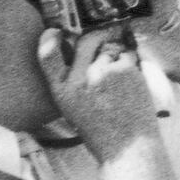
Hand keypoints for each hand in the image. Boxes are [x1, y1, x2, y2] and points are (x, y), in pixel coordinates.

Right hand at [41, 20, 156, 156]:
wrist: (126, 147)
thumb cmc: (101, 132)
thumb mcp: (74, 109)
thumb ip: (73, 84)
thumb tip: (79, 57)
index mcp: (62, 91)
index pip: (48, 56)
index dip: (50, 39)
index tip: (54, 32)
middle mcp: (80, 79)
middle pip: (85, 41)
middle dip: (94, 36)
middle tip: (101, 39)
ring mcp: (103, 71)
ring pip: (110, 47)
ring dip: (115, 54)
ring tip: (119, 78)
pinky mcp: (124, 69)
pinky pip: (127, 54)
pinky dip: (130, 61)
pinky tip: (130, 79)